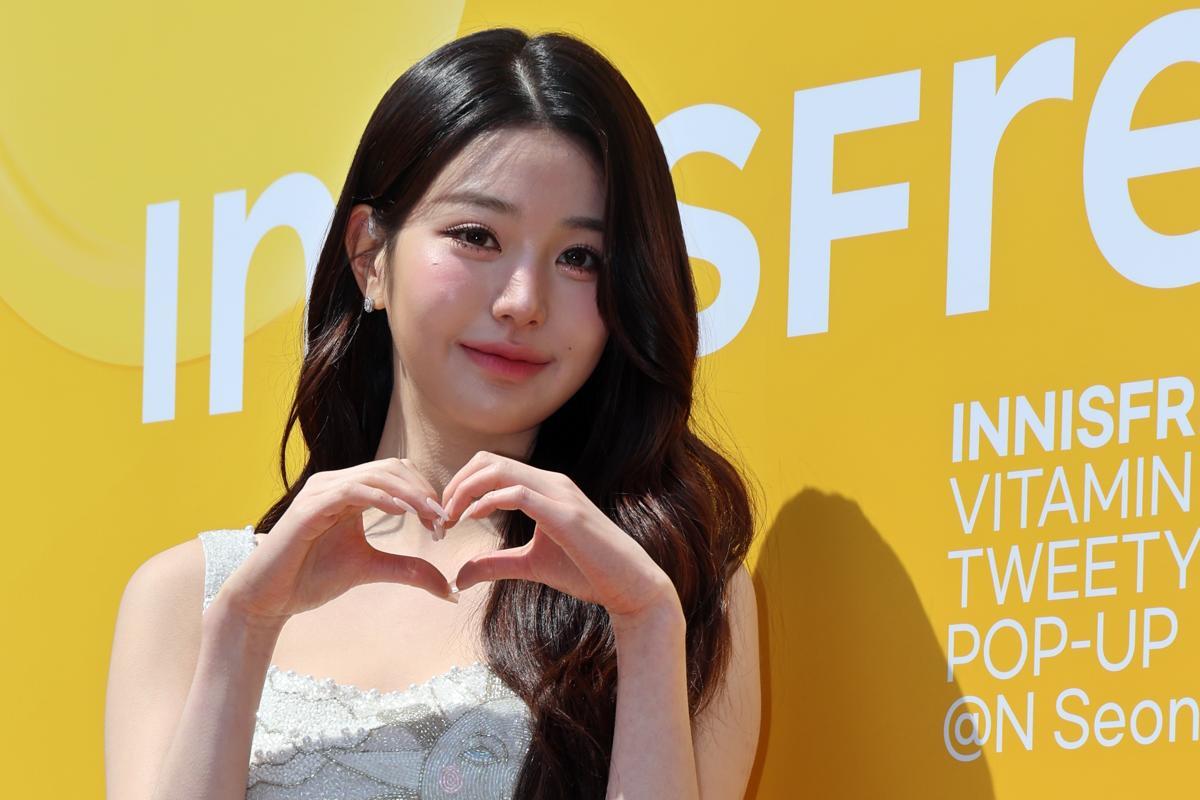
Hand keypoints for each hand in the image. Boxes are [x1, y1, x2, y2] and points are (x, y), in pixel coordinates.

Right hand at [214, 458, 455, 628]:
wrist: (269, 598)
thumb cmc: (312, 578)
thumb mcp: (370, 570)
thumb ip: (408, 570)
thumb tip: (448, 590)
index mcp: (350, 492)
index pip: (397, 474)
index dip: (425, 492)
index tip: (444, 522)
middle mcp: (335, 483)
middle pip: (392, 468)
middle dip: (423, 491)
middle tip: (442, 520)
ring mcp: (321, 491)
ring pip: (376, 475)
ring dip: (409, 494)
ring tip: (430, 517)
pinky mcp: (310, 506)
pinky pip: (351, 490)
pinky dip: (381, 498)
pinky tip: (402, 513)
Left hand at [440, 451, 680, 620]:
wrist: (630, 585)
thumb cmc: (587, 572)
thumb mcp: (531, 566)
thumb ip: (496, 565)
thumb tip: (459, 576)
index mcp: (545, 487)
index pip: (492, 466)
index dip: (461, 485)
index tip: (445, 517)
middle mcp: (552, 482)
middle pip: (489, 461)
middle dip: (456, 484)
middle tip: (440, 517)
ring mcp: (560, 494)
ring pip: (500, 470)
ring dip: (465, 491)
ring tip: (450, 518)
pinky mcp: (565, 515)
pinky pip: (518, 494)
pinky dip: (488, 502)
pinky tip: (472, 520)